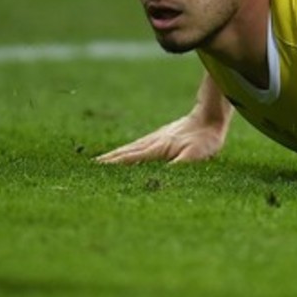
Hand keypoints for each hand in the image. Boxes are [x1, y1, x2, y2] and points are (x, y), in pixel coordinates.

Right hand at [96, 114, 226, 164]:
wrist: (210, 117)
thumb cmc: (204, 140)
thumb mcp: (194, 156)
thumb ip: (177, 168)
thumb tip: (159, 179)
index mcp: (156, 149)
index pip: (128, 159)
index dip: (111, 165)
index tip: (93, 170)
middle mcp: (151, 142)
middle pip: (124, 153)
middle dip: (106, 161)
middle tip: (86, 168)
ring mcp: (155, 138)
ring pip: (129, 148)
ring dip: (113, 155)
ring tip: (98, 162)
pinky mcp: (160, 136)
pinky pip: (138, 145)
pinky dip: (125, 150)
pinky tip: (123, 153)